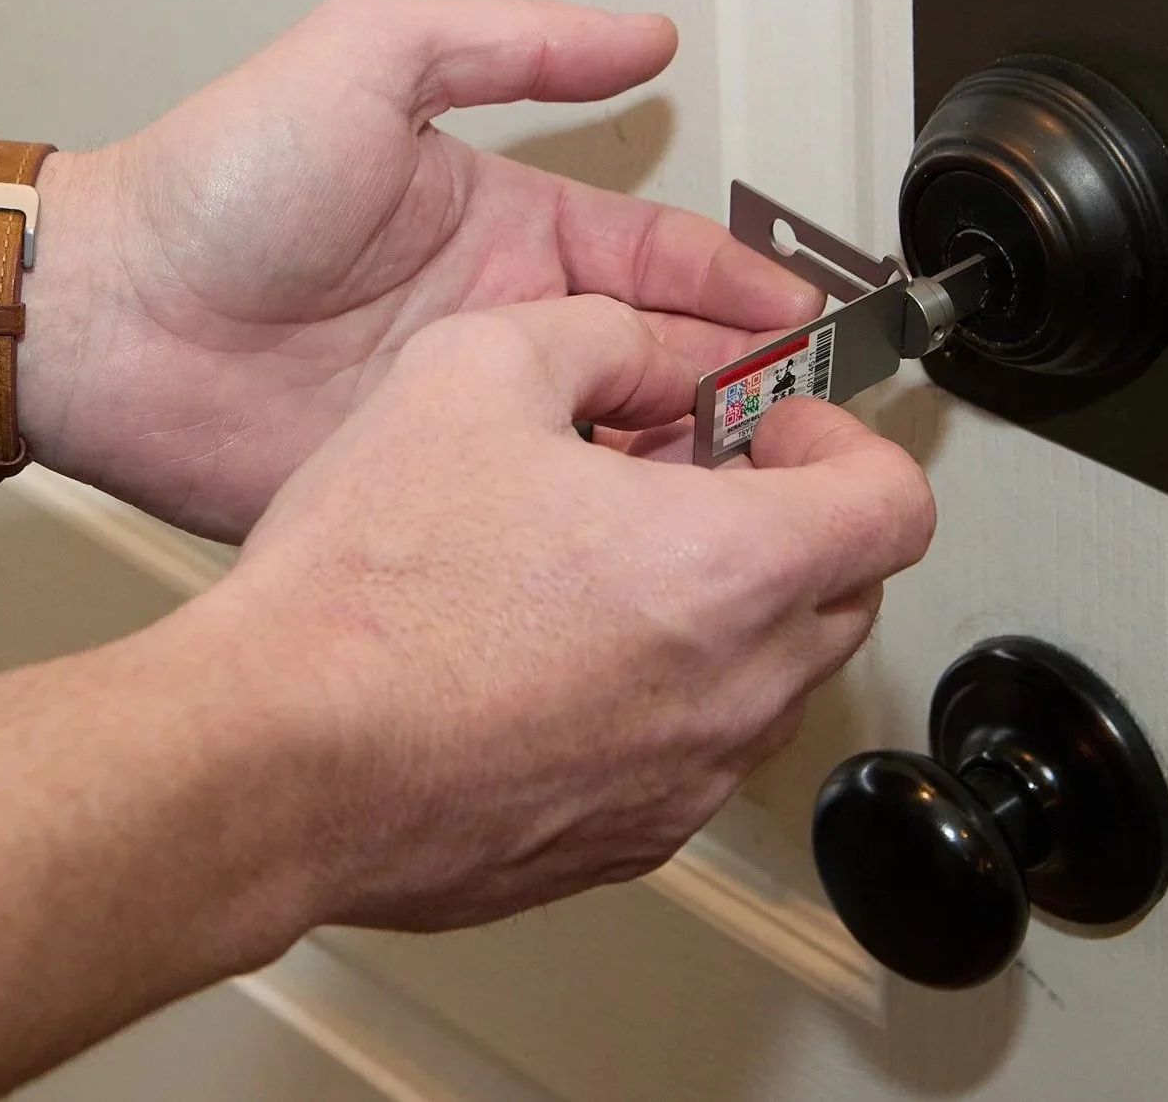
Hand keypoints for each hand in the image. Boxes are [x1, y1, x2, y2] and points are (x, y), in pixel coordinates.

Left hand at [20, 0, 820, 537]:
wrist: (118, 320)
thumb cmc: (224, 185)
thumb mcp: (369, 59)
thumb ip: (513, 44)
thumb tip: (642, 36)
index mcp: (515, 230)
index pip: (663, 258)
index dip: (741, 285)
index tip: (809, 318)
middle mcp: (510, 325)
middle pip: (659, 356)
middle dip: (741, 383)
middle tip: (808, 421)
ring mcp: (479, 414)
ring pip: (619, 443)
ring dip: (690, 458)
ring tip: (759, 482)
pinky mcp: (440, 485)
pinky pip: (548, 508)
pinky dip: (612, 521)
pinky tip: (664, 532)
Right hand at [217, 293, 934, 930]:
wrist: (274, 758)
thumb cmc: (367, 592)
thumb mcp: (477, 368)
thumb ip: (597, 331)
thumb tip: (638, 349)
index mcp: (727, 568)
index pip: (893, 505)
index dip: (846, 442)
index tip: (778, 426)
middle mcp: (730, 690)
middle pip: (845, 590)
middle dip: (789, 516)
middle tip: (694, 481)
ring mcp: (682, 780)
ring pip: (771, 674)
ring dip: (729, 604)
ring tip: (616, 561)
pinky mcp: (623, 836)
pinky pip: (695, 747)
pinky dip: (671, 686)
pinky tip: (563, 648)